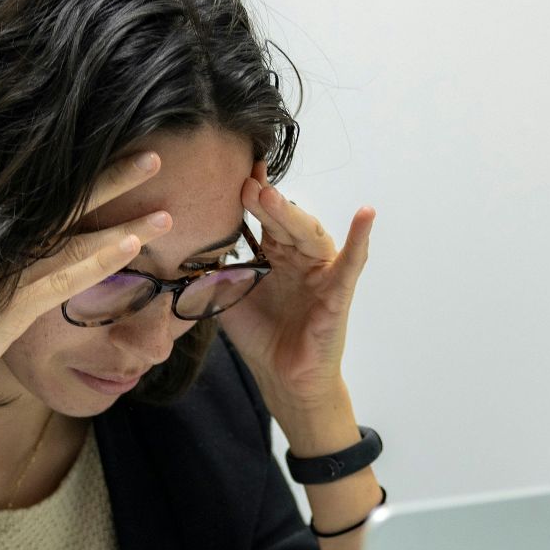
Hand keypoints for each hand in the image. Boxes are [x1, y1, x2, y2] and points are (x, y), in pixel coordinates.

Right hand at [0, 152, 172, 430]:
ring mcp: (2, 276)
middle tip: (155, 154)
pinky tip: (133, 247)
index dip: (88, 180)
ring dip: (123, 222)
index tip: (123, 159)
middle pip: (65, 205)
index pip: (50, 204)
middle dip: (112, 179)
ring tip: (166, 210)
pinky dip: (99, 260)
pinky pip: (62, 280)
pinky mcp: (6, 309)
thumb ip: (0, 282)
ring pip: (73, 239)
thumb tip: (26, 271)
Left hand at [215, 161, 374, 414]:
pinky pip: (352, 262)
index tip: (233, 171)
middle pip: (283, 221)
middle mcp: (299, 256)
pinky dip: (361, 238)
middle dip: (263, 201)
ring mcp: (320, 271)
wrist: (281, 377)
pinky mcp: (338, 292)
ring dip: (291, 213)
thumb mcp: (227, 298)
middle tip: (244, 183)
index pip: (263, 217)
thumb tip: (182, 245)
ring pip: (309, 234)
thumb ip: (210, 271)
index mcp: (274, 254)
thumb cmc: (260, 336)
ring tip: (270, 195)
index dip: (250, 195)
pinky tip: (366, 213)